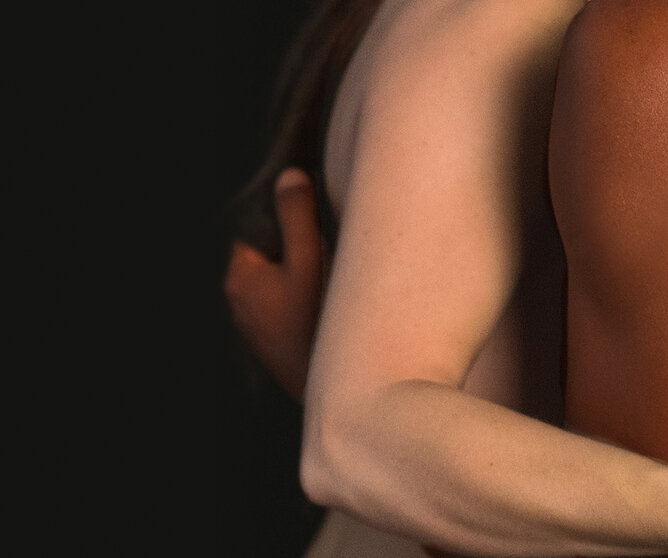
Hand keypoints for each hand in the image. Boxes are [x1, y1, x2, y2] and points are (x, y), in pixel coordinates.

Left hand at [224, 168, 326, 401]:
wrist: (328, 390)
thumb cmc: (314, 326)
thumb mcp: (309, 264)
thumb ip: (298, 217)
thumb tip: (289, 177)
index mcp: (241, 277)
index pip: (253, 229)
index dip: (282, 217)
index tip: (311, 212)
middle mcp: (240, 302)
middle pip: (266, 255)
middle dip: (294, 244)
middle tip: (327, 243)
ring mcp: (257, 326)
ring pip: (277, 282)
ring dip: (300, 273)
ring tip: (331, 273)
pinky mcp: (274, 343)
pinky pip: (285, 306)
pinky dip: (303, 297)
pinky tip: (328, 303)